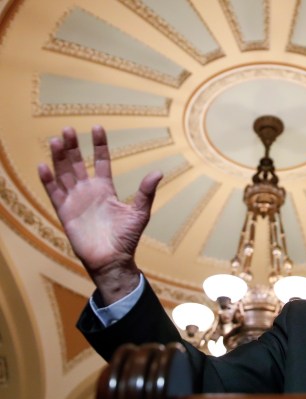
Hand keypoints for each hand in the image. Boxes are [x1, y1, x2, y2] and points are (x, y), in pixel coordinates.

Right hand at [37, 125, 162, 303]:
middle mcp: (88, 191)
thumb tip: (158, 172)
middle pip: (77, 163)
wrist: (112, 260)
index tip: (98, 128)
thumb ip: (146, 192)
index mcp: (106, 189)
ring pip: (64, 174)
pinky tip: (44, 165)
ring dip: (59, 158)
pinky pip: (54, 193)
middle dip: (73, 146)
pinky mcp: (64, 212)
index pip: (101, 161)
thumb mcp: (139, 212)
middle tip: (68, 129)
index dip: (99, 145)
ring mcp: (75, 200)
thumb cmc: (127, 238)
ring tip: (56, 140)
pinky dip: (48, 180)